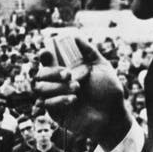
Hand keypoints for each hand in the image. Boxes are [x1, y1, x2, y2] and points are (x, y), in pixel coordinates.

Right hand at [34, 36, 131, 150]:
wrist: (112, 115)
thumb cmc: (108, 91)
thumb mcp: (102, 67)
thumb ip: (88, 51)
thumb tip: (74, 36)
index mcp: (66, 70)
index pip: (47, 60)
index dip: (44, 55)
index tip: (47, 52)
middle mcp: (58, 83)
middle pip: (40, 73)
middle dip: (52, 72)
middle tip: (69, 74)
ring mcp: (55, 97)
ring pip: (40, 88)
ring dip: (57, 87)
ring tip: (77, 89)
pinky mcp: (54, 112)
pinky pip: (46, 103)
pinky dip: (58, 99)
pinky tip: (73, 100)